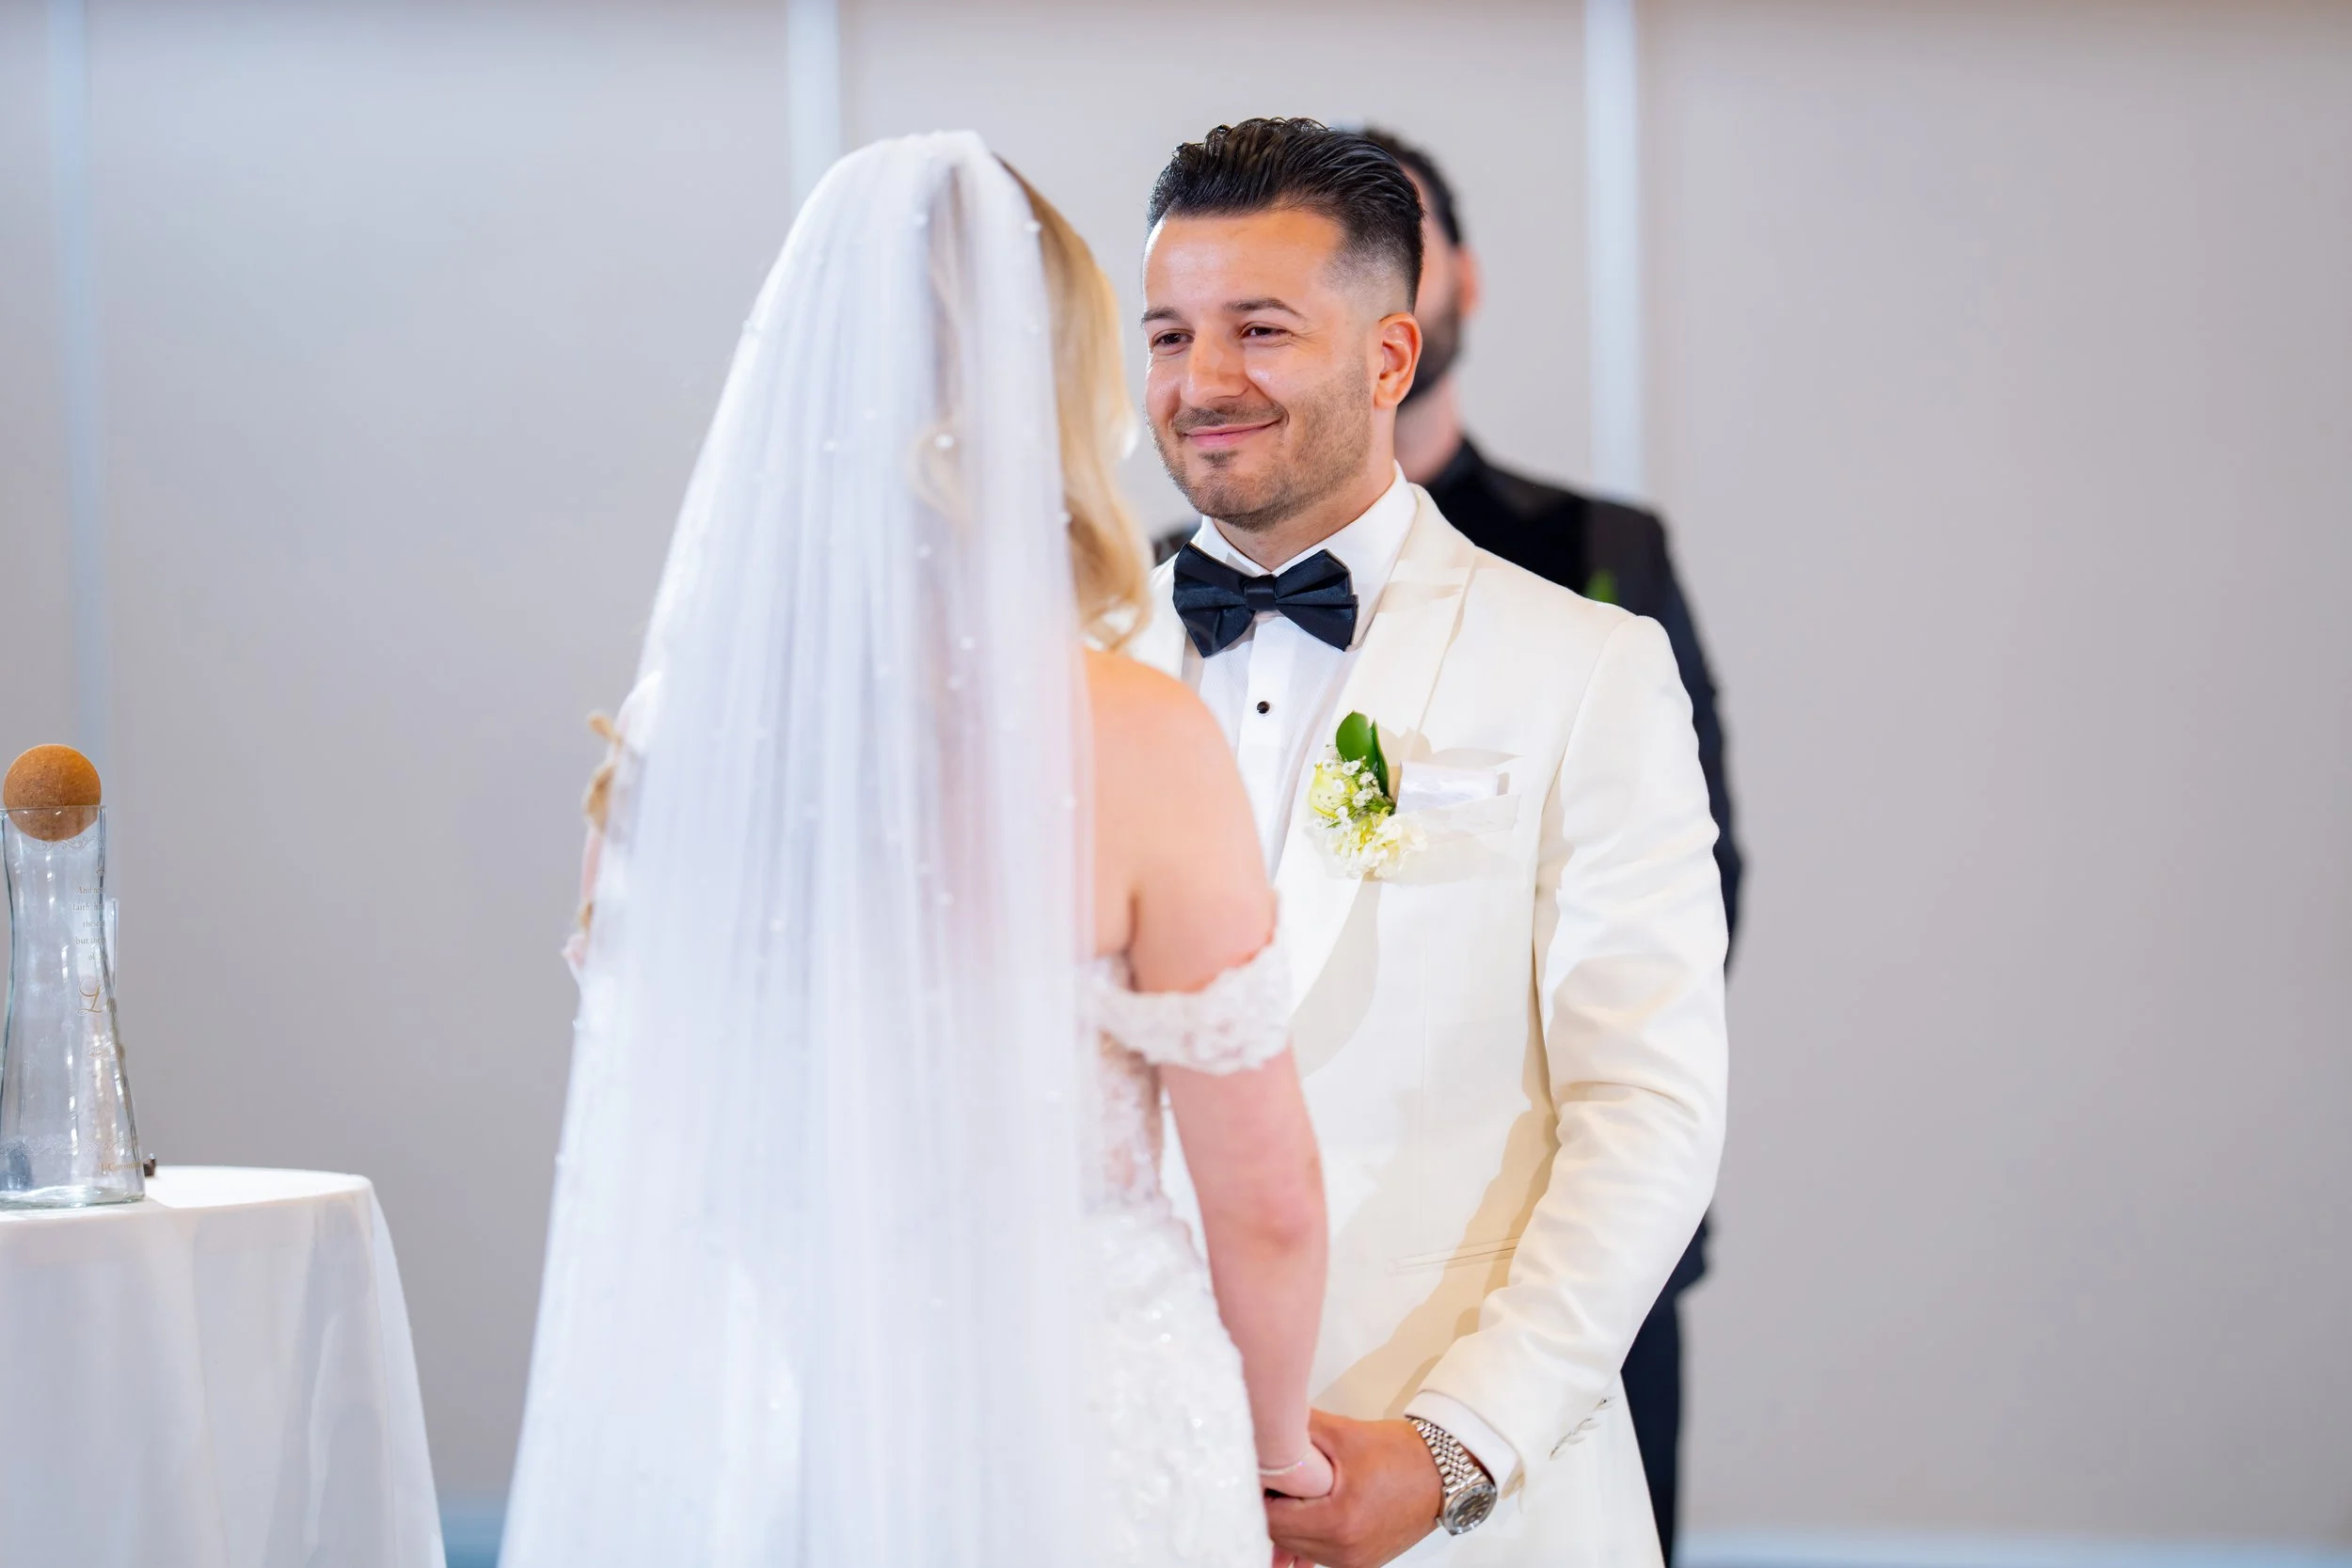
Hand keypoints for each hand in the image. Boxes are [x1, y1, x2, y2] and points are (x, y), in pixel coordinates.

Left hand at [1264, 1411, 1441, 1567]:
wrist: (1442, 1473)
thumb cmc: (1402, 1456)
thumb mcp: (1344, 1433)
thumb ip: (1299, 1427)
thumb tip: (1267, 1421)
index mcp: (1338, 1522)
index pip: (1272, 1518)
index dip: (1260, 1492)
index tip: (1260, 1473)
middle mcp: (1345, 1550)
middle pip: (1280, 1536)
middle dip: (1272, 1506)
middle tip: (1272, 1478)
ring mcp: (1353, 1561)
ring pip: (1297, 1547)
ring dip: (1287, 1522)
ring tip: (1292, 1492)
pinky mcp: (1359, 1562)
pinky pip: (1317, 1554)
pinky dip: (1306, 1537)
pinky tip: (1304, 1515)